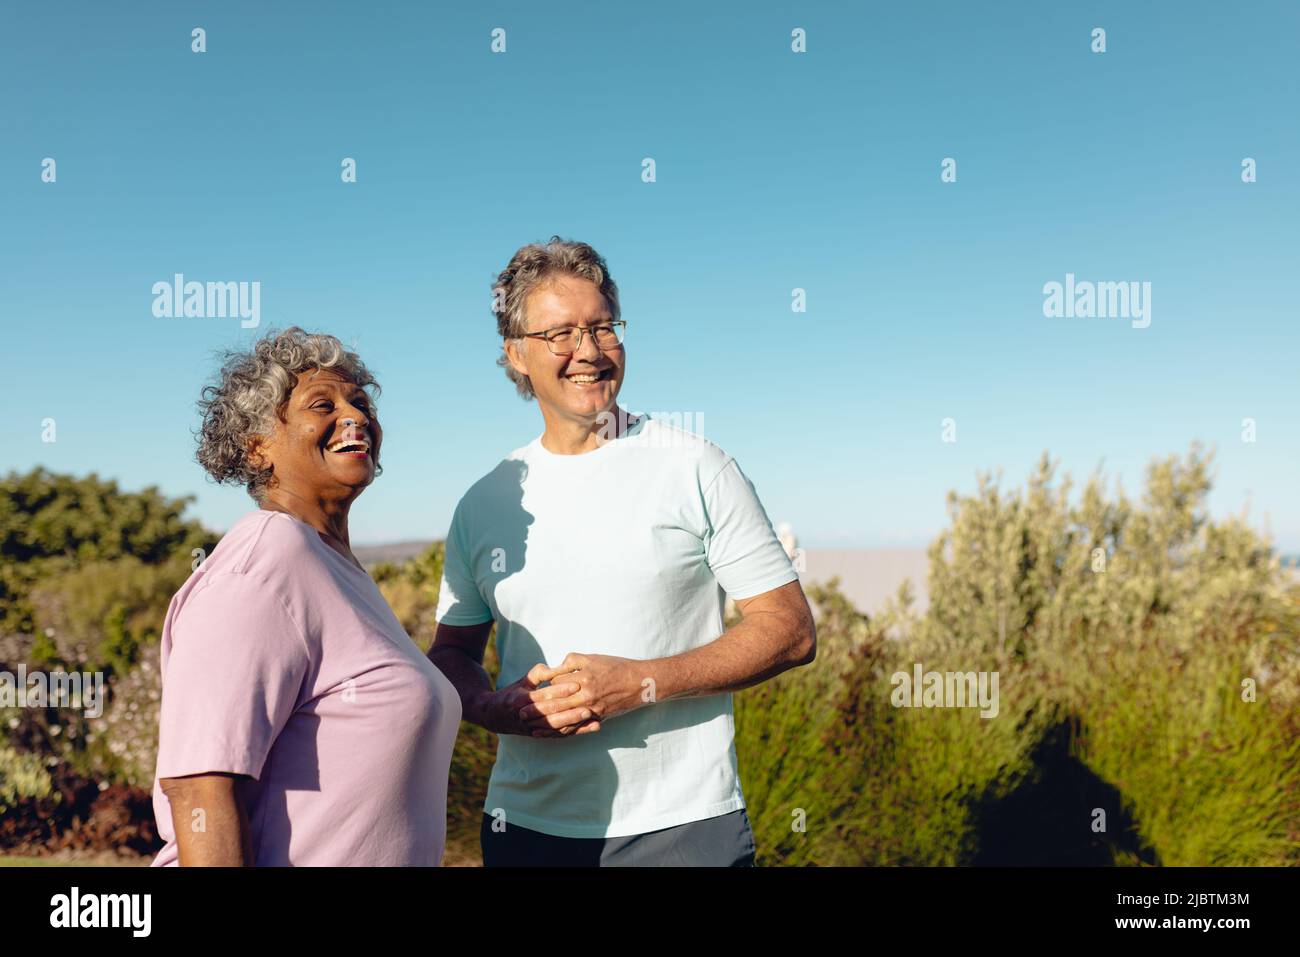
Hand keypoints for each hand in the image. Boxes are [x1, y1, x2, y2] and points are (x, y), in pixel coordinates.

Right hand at [479, 665, 601, 737]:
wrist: (493, 716)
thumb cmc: (512, 693)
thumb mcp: (523, 681)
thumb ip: (539, 674)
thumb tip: (556, 668)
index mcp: (521, 700)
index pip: (544, 695)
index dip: (560, 690)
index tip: (576, 684)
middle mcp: (526, 716)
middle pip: (551, 714)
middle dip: (571, 711)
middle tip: (589, 705)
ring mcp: (532, 728)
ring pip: (556, 727)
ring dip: (575, 724)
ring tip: (593, 717)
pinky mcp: (539, 736)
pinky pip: (559, 735)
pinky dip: (576, 732)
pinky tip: (591, 727)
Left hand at [519, 654, 650, 733]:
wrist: (641, 682)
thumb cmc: (617, 666)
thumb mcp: (594, 658)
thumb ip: (573, 661)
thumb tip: (557, 667)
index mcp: (583, 677)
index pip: (556, 684)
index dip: (542, 689)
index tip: (527, 693)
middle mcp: (586, 693)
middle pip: (556, 702)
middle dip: (537, 708)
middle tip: (519, 713)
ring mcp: (592, 707)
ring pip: (565, 717)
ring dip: (546, 723)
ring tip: (531, 727)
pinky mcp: (598, 716)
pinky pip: (578, 726)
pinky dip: (564, 730)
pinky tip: (553, 734)